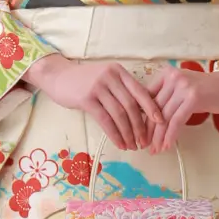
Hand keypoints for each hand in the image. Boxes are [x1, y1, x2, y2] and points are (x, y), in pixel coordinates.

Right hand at [24, 54, 164, 150]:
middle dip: (140, 127)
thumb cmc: (84, 81)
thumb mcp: (106, 79)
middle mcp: (111, 77)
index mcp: (119, 72)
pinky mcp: (87, 99)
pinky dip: (115, 134)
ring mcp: (99, 87)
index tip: (161, 123)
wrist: (58, 76)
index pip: (141, 91)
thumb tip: (143, 112)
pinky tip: (120, 143)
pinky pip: (105, 120)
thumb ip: (122, 90)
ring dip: (128, 133)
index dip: (152, 108)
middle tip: (144, 142)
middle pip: (131, 106)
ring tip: (132, 146)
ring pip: (120, 114)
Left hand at [142, 66, 218, 151]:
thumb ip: (165, 98)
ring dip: (158, 137)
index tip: (139, 133)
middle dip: (148, 130)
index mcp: (165, 74)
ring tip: (155, 150)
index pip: (147, 99)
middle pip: (154, 109)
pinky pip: (177, 120)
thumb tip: (147, 120)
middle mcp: (172, 78)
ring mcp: (183, 87)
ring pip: (164, 117)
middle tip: (144, 145)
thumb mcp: (181, 88)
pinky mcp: (192, 98)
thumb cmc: (205, 90)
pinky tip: (167, 146)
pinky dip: (171, 135)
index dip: (141, 118)